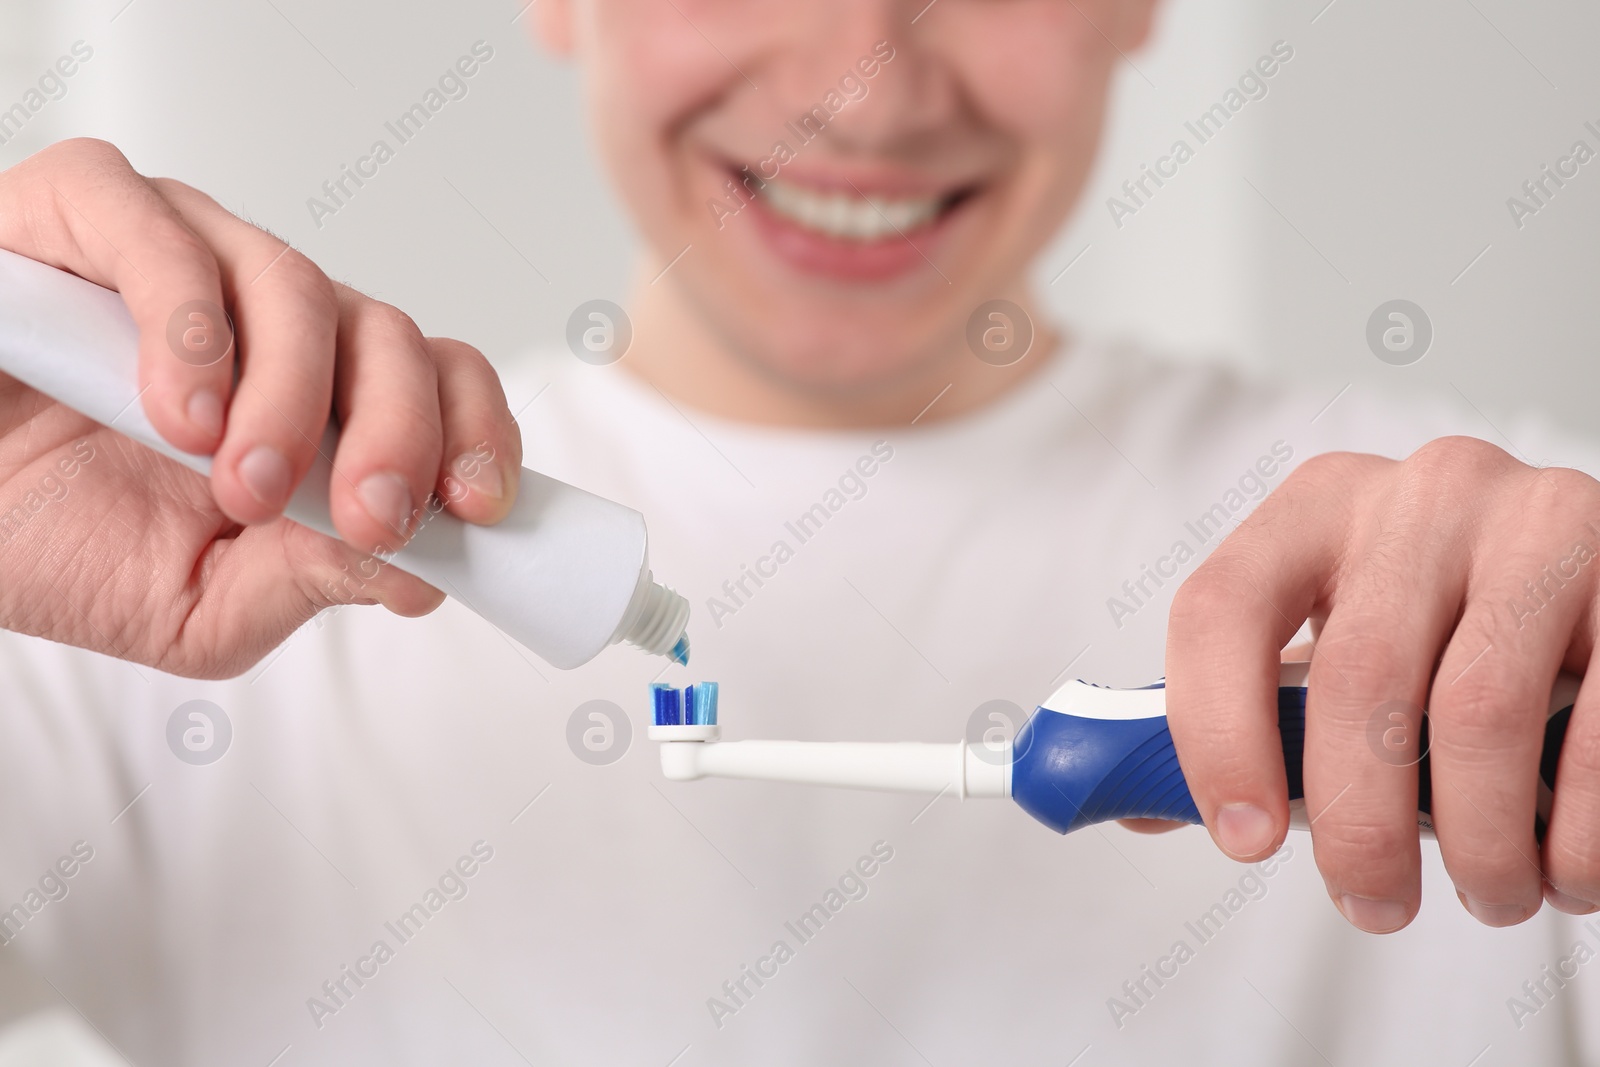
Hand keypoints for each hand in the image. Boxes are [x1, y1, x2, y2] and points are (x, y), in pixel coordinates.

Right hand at [0, 139, 522, 676]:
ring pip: (296, 284)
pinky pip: (161, 234)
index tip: (478, 509)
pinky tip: (178, 415)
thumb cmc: (55, 541)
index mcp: (314, 395)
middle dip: (400, 435)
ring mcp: (184, 253)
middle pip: (390, 335)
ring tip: (244, 489)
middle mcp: (266, 316)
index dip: (474, 433)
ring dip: (292, 399)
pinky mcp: (84, 210)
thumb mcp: (201, 602)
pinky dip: (189, 328)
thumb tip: (423, 579)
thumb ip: (307, 584)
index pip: (438, 381)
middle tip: (370, 519)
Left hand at [1166, 437, 1599, 931]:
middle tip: (1375, 901)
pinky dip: (1580, 829)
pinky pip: (1596, 732)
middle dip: (1360, 827)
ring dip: (1480, 842)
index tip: (1242, 838)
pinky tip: (1566, 866)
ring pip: (1477, 714)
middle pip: (1354, 679)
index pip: (1220, 608)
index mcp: (1318, 508)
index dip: (1214, 733)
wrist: (1592, 568)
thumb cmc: (1439, 622)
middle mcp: (1422, 495)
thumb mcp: (1336, 634)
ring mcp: (1536, 522)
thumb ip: (1248, 712)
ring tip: (1491, 892)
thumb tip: (1138, 805)